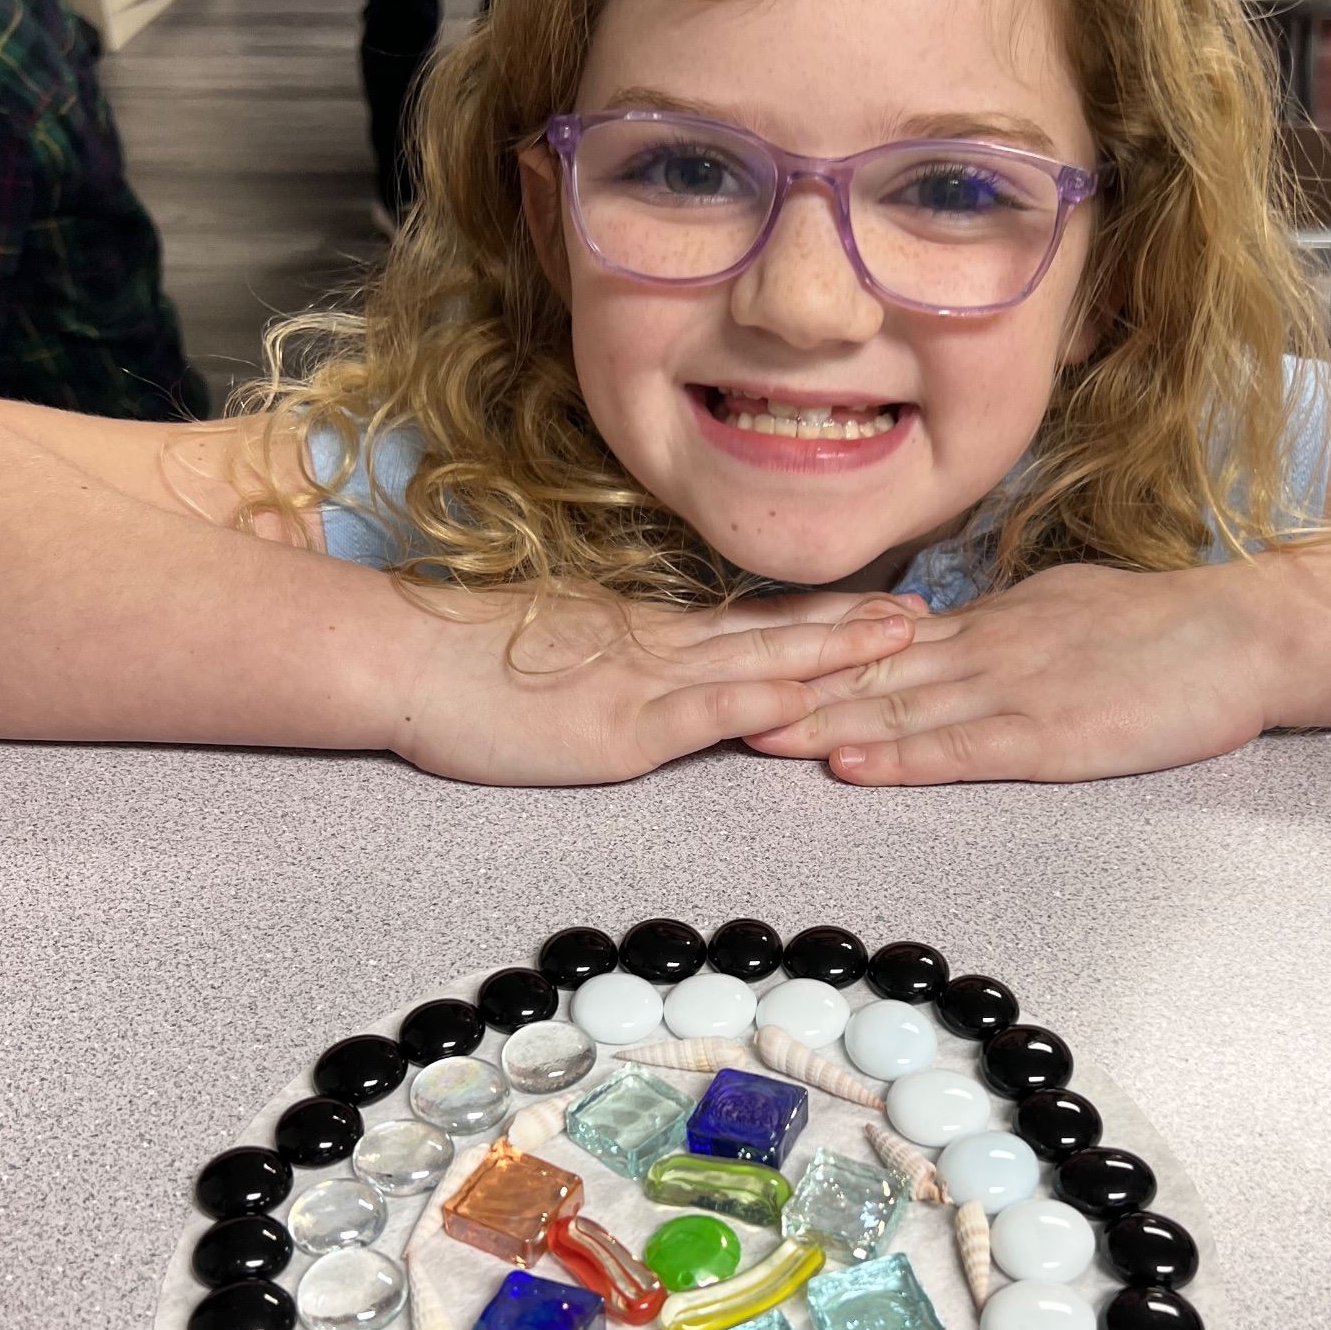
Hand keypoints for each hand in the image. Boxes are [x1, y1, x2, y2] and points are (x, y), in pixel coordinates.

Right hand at [390, 587, 922, 784]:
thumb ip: (621, 662)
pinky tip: (801, 697)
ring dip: (831, 652)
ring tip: (899, 643)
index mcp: (648, 636)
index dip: (821, 611)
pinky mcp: (616, 727)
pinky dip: (753, 701)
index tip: (885, 603)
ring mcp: (642, 684)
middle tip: (928, 614)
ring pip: (755, 660)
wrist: (403, 658)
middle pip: (774, 630)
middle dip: (854, 624)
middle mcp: (660, 650)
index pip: (752, 620)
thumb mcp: (563, 655)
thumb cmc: (466, 662)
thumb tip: (663, 668)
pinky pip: (696, 711)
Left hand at [741, 563, 1276, 784]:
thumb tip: (957, 636)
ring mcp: (1014, 691)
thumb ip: (1007, 628)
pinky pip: (958, 750)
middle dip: (792, 690)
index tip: (753, 662)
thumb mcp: (1071, 608)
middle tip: (717, 702)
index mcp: (993, 621)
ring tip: (754, 736)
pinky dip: (897, 759)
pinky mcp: (1048, 735)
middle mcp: (988, 648)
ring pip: (899, 710)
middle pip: (871, 672)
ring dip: (822, 727)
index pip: (886, 638)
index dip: (814, 654)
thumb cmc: (1170, 627)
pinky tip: (849, 766)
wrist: (1244, 633)